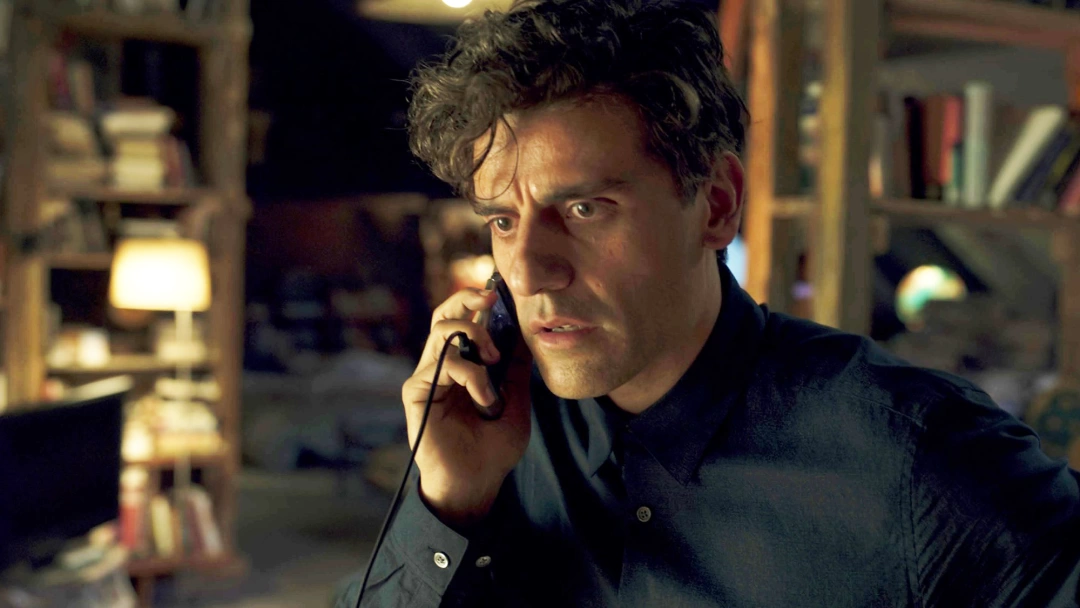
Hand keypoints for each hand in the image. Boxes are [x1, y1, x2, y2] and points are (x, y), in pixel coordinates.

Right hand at [401, 288, 532, 526]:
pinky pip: (442, 366)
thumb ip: (516, 367)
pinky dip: (471, 376)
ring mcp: (427, 377)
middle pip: (444, 314)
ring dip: (474, 337)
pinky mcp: (416, 392)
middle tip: (491, 300)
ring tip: (493, 361)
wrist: (477, 483)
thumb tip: (525, 331)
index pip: (464, 320)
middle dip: (467, 299)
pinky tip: (484, 399)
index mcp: (463, 364)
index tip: (502, 292)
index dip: (478, 301)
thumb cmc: (494, 447)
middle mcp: (441, 365)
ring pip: (442, 331)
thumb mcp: (516, 400)